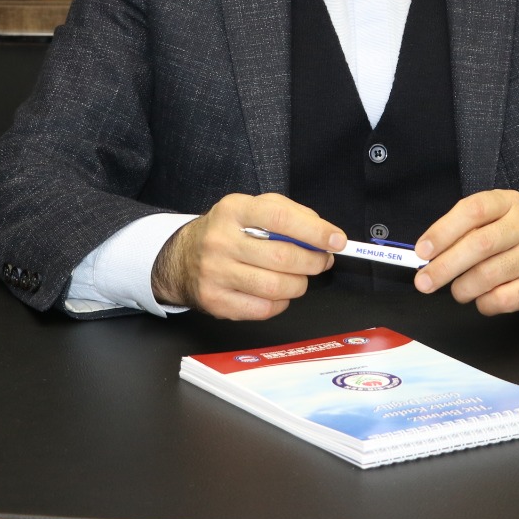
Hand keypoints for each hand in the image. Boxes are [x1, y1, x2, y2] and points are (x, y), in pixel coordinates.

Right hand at [151, 194, 343, 319]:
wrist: (182, 258)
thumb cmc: (229, 231)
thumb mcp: (252, 209)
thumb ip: (290, 215)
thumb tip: (327, 236)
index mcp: (233, 210)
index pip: (280, 218)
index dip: (314, 231)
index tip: (336, 240)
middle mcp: (220, 241)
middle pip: (282, 257)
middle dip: (313, 262)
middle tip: (322, 261)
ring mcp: (215, 273)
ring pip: (276, 287)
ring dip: (299, 284)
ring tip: (299, 276)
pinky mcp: (215, 301)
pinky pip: (264, 309)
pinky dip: (281, 302)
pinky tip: (277, 291)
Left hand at [413, 190, 518, 317]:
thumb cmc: (511, 245)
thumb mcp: (490, 225)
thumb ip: (461, 234)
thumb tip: (426, 255)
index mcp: (508, 202)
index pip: (472, 210)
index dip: (443, 231)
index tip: (422, 251)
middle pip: (478, 244)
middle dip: (444, 266)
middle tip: (424, 282)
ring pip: (487, 275)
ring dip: (462, 288)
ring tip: (459, 290)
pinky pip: (501, 299)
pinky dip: (483, 303)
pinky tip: (483, 298)